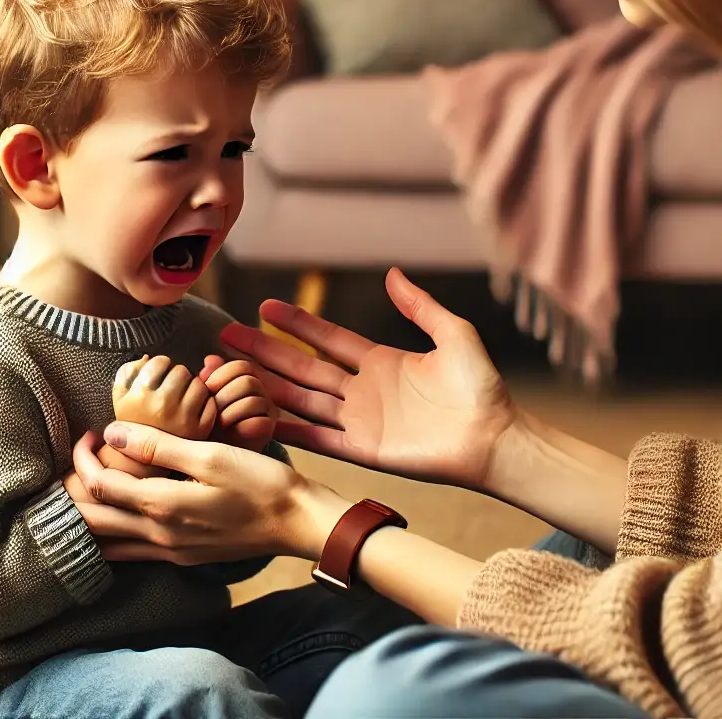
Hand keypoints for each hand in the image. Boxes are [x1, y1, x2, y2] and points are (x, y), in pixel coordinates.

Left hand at [70, 426, 348, 564]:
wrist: (296, 522)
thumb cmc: (260, 483)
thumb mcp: (211, 454)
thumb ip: (158, 445)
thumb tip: (112, 432)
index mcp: (161, 506)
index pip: (99, 486)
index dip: (83, 458)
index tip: (90, 434)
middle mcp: (158, 536)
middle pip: (92, 521)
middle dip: (74, 491)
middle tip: (77, 461)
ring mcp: (169, 552)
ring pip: (108, 542)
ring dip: (88, 516)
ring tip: (86, 487)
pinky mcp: (182, 557)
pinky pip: (131, 551)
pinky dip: (112, 534)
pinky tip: (117, 516)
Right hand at [112, 354, 217, 439]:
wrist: (142, 463)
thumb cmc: (133, 423)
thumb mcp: (120, 398)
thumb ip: (127, 372)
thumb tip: (147, 358)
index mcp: (140, 397)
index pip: (160, 361)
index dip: (160, 365)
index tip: (158, 375)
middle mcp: (162, 407)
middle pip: (181, 371)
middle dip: (177, 375)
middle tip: (171, 388)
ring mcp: (183, 419)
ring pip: (198, 384)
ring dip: (192, 387)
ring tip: (181, 398)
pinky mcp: (201, 430)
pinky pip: (211, 402)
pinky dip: (204, 403)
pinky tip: (192, 410)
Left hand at [198, 354, 277, 449]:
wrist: (217, 457)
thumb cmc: (209, 427)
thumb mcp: (204, 399)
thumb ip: (209, 379)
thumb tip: (209, 360)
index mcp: (247, 381)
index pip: (241, 366)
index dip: (221, 374)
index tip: (206, 387)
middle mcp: (261, 394)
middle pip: (248, 381)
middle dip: (224, 395)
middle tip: (210, 409)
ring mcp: (267, 412)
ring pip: (253, 401)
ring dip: (229, 412)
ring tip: (216, 423)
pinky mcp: (268, 430)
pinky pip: (258, 421)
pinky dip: (238, 426)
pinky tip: (227, 433)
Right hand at [219, 267, 518, 491]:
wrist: (494, 437)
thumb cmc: (481, 387)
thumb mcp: (453, 334)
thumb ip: (420, 306)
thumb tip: (392, 272)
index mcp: (380, 361)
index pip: (327, 338)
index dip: (297, 323)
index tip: (265, 306)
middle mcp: (362, 390)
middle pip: (303, 367)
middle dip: (265, 351)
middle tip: (227, 335)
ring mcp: (359, 421)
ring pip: (302, 400)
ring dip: (267, 386)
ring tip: (230, 372)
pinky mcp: (362, 450)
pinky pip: (317, 437)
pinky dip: (288, 428)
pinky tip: (258, 417)